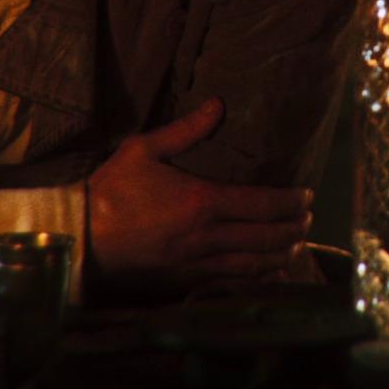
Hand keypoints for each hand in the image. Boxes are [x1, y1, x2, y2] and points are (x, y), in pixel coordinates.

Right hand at [88, 97, 312, 288]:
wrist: (80, 238)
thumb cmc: (110, 190)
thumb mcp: (143, 150)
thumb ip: (185, 129)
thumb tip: (217, 104)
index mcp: (202, 201)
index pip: (264, 204)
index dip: (292, 201)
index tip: (308, 195)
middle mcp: (207, 236)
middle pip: (267, 237)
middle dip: (295, 228)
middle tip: (308, 219)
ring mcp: (197, 263)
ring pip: (255, 265)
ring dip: (282, 255)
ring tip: (296, 245)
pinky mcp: (185, 282)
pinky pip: (232, 284)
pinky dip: (258, 279)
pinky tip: (269, 274)